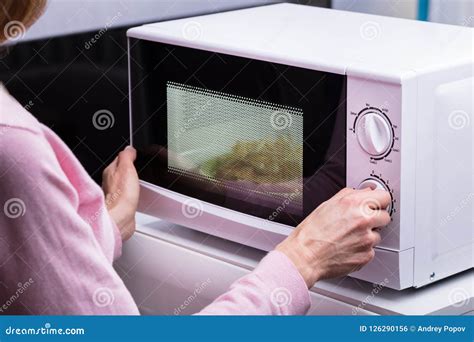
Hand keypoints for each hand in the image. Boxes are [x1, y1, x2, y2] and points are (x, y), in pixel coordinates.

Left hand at [102, 146, 139, 240]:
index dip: (128, 156)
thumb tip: (129, 148)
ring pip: (122, 183)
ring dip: (128, 181)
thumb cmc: (122, 195)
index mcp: (110, 171)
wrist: (121, 217)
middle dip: (128, 169)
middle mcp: (109, 182)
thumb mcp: (127, 168)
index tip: (135, 155)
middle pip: (119, 171)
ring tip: (136, 180)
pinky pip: (125, 194)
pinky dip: (129, 192)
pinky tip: (134, 193)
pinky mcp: (120, 204)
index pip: (119, 159)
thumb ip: (127, 156)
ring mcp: (114, 193)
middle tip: (137, 167)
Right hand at [276, 187, 390, 287]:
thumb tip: (362, 191)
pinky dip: (362, 249)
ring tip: (349, 237)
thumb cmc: (311, 232)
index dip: (379, 201)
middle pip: (385, 216)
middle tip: (360, 223)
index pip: (384, 197)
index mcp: (354, 204)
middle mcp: (363, 220)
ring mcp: (367, 239)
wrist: (305, 255)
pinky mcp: (367, 255)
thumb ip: (349, 195)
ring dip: (368, 236)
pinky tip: (348, 247)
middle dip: (375, 219)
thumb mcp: (326, 205)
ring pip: (378, 235)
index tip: (376, 204)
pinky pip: (371, 250)